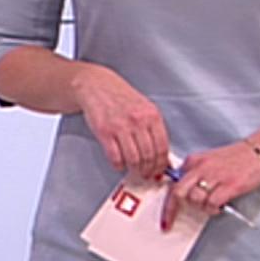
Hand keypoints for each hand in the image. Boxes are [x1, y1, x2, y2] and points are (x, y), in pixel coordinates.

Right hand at [70, 65, 169, 179]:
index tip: (159, 170)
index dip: (161, 164)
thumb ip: (154, 128)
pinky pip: (115, 157)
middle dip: (148, 170)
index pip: (162, 147)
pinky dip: (118, 165)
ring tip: (134, 170)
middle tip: (146, 174)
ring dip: (134, 169)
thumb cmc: (121, 98)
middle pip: (149, 156)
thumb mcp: (145, 107)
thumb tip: (161, 154)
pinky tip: (119, 163)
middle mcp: (138, 121)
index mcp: (152, 115)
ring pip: (133, 159)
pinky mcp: (105, 132)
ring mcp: (121, 126)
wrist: (97, 86)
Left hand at [161, 141, 259, 229]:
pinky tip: (218, 206)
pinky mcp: (229, 185)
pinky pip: (212, 203)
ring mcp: (214, 176)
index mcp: (193, 161)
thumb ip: (194, 175)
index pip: (172, 183)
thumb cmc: (234, 160)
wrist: (258, 152)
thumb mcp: (207, 161)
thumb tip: (182, 196)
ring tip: (209, 206)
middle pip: (178, 191)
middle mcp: (200, 167)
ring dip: (200, 208)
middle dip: (171, 210)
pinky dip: (212, 209)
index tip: (164, 218)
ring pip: (195, 199)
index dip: (166, 203)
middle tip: (170, 223)